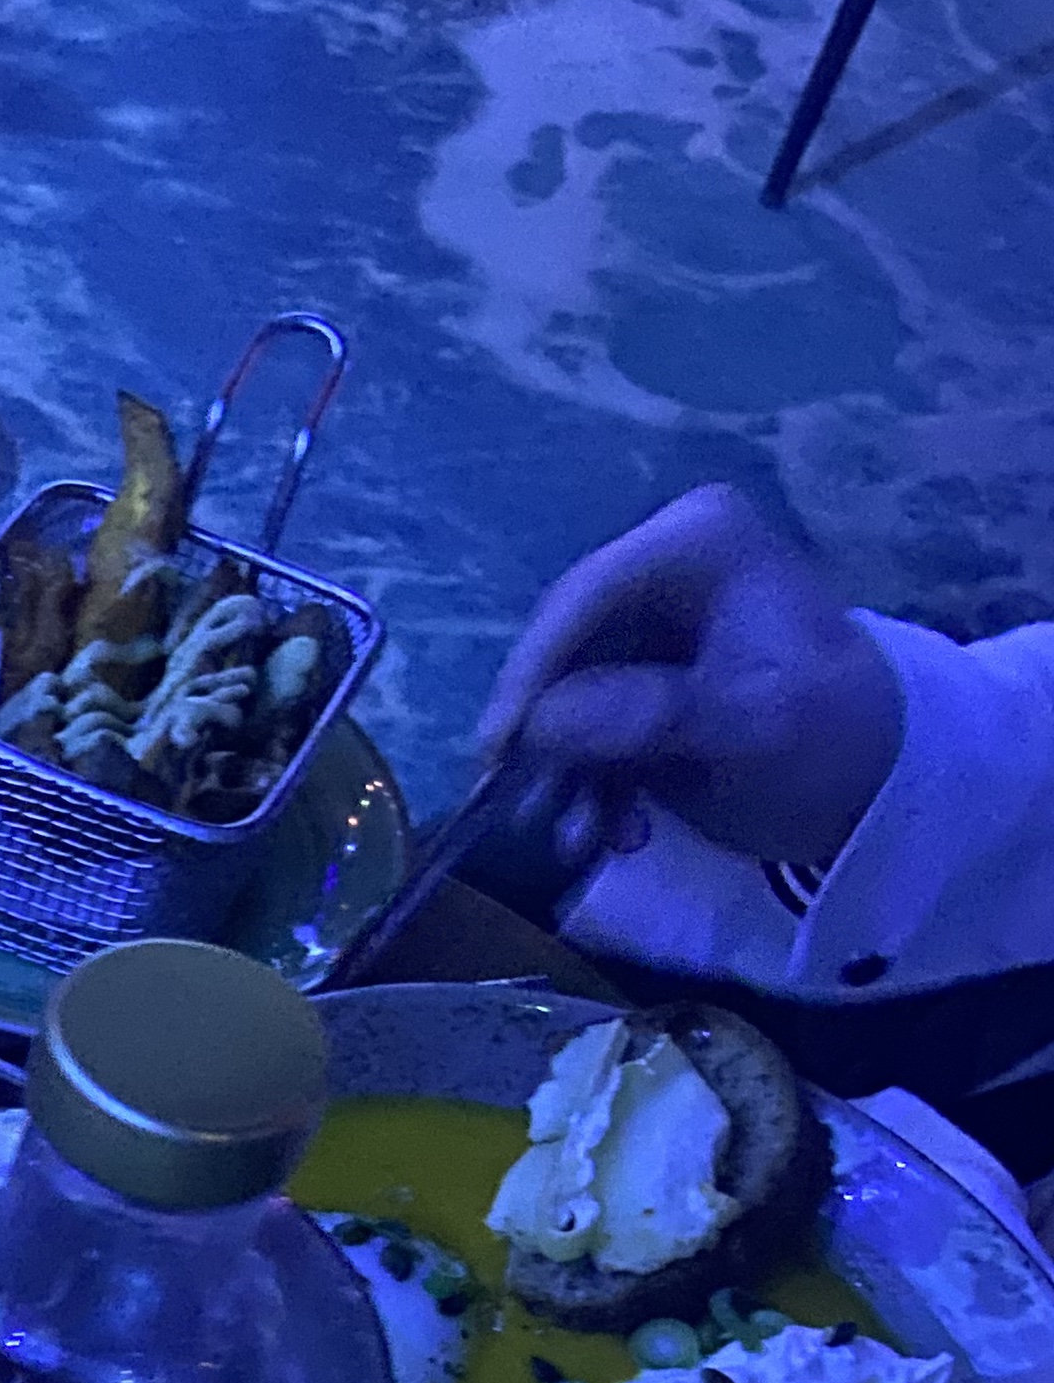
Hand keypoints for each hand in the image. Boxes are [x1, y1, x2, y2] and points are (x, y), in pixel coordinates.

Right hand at [479, 484, 903, 868]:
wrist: (884, 787)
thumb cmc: (838, 742)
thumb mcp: (755, 727)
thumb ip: (652, 717)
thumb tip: (543, 723)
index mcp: (698, 542)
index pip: (586, 597)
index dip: (532, 674)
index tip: (498, 748)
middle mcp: (662, 566)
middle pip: (564, 649)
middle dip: (548, 738)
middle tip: (525, 808)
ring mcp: (648, 624)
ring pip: (565, 695)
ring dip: (566, 775)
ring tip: (584, 840)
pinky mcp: (639, 678)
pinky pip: (584, 726)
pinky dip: (589, 782)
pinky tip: (612, 831)